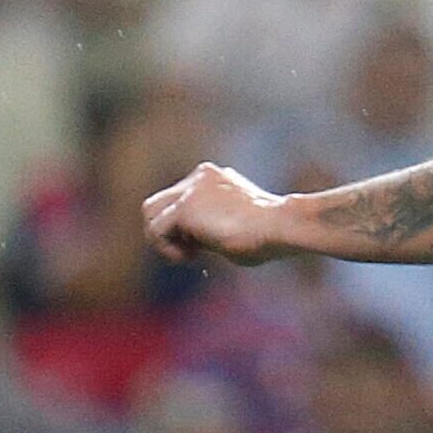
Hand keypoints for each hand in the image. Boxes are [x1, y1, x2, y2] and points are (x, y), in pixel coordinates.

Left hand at [142, 163, 295, 265]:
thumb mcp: (238, 224)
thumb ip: (214, 225)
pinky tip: (191, 257)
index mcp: (215, 177)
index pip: (180, 198)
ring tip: (188, 255)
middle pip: (159, 203)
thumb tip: (201, 242)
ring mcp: (191, 188)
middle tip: (192, 251)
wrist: (281, 226)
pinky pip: (156, 231)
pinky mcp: (185, 207)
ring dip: (162, 239)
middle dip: (168, 230)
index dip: (185, 229)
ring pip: (151, 213)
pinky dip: (167, 249)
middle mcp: (201, 175)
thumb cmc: (270, 235)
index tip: (205, 247)